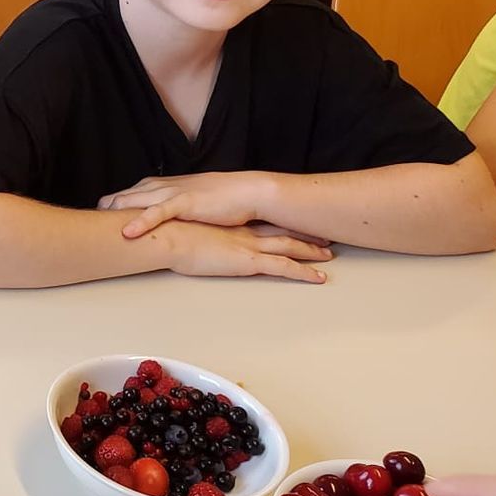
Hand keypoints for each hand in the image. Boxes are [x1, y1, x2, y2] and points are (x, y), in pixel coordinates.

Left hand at [100, 171, 276, 238]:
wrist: (246, 191)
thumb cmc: (218, 200)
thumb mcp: (183, 204)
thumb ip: (164, 210)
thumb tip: (148, 225)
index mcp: (156, 187)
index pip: (120, 197)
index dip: (104, 211)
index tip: (87, 225)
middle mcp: (158, 187)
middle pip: (118, 199)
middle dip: (99, 213)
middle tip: (80, 230)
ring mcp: (170, 193)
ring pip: (132, 203)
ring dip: (111, 216)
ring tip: (92, 230)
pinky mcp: (185, 202)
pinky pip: (157, 213)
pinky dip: (140, 222)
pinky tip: (127, 233)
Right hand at [155, 219, 331, 282]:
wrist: (167, 235)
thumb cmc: (166, 233)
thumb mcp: (178, 229)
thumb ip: (186, 232)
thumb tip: (179, 234)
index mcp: (228, 225)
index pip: (260, 220)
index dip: (279, 219)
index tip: (292, 217)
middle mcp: (243, 232)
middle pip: (280, 230)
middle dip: (302, 231)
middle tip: (321, 233)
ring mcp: (249, 246)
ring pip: (289, 246)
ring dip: (311, 250)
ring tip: (329, 253)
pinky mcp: (249, 261)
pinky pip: (284, 268)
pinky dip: (304, 272)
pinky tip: (319, 278)